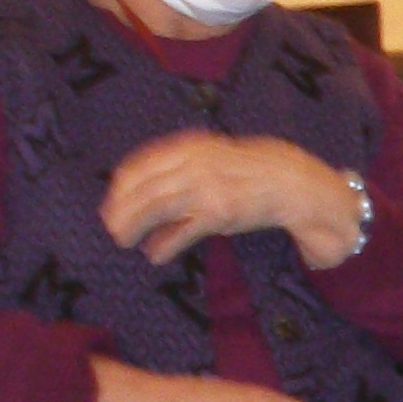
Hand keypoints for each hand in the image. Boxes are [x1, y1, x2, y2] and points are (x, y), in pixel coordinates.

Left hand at [103, 134, 364, 269]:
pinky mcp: (220, 211)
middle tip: (111, 228)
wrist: (292, 183)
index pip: (140, 165)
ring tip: (123, 240)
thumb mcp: (210, 159)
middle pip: (143, 187)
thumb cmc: (246, 172)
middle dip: (121, 210)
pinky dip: (165, 244)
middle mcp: (194, 163)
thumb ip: (178, 171)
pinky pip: (182, 230)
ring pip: (157, 207)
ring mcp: (207, 187)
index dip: (119, 187)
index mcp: (190, 146)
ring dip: (135, 225)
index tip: (110, 204)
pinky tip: (155, 255)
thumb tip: (141, 192)